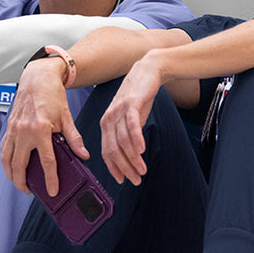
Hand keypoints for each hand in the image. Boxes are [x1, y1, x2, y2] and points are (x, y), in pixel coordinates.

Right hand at [1, 58, 87, 194]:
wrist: (36, 78)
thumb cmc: (51, 94)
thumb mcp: (66, 117)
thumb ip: (74, 138)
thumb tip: (83, 155)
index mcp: (40, 129)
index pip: (46, 161)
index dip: (50, 179)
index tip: (52, 191)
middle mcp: (24, 131)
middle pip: (19, 165)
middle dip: (23, 182)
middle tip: (30, 191)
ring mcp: (14, 130)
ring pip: (7, 160)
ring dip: (11, 174)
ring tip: (19, 183)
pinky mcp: (9, 128)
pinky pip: (4, 150)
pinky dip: (6, 162)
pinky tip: (12, 167)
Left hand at [100, 54, 164, 184]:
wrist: (147, 72)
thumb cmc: (139, 97)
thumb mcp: (130, 119)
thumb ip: (127, 136)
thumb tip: (131, 157)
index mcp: (106, 124)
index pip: (106, 151)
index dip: (114, 168)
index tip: (123, 180)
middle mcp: (109, 118)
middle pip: (114, 149)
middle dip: (125, 168)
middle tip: (136, 179)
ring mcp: (119, 111)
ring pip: (123, 141)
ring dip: (133, 158)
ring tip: (142, 170)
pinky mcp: (131, 103)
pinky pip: (132, 125)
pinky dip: (136, 139)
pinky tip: (141, 150)